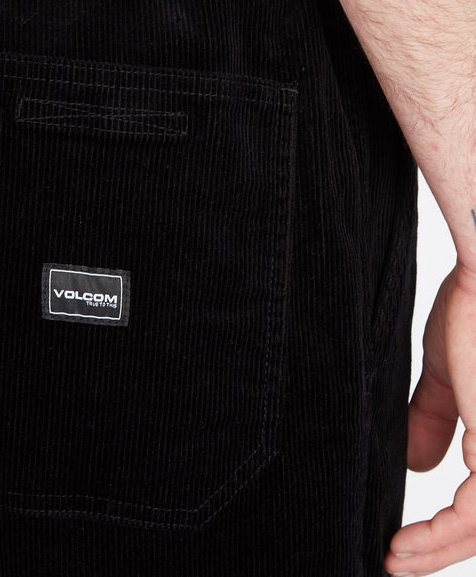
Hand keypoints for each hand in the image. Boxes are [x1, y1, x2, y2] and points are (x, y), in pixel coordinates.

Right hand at [384, 262, 475, 575]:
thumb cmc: (471, 309)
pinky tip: (404, 542)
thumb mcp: (447, 375)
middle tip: (393, 561)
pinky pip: (475, 512)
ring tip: (393, 558)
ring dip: (435, 550)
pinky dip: (439, 535)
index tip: (401, 540)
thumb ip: (435, 417)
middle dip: (440, 549)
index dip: (446, 529)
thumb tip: (416, 465)